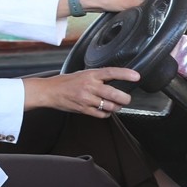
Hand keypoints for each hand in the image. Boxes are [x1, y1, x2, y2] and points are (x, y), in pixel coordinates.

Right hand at [23, 67, 139, 117]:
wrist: (49, 91)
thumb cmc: (65, 82)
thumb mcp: (82, 74)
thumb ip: (97, 77)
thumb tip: (114, 80)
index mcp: (90, 74)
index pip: (111, 72)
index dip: (125, 74)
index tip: (136, 76)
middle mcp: (89, 86)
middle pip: (114, 94)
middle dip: (125, 98)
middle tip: (126, 98)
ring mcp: (87, 99)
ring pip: (110, 106)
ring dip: (116, 107)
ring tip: (115, 105)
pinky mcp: (83, 109)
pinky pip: (101, 114)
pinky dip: (106, 113)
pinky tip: (104, 110)